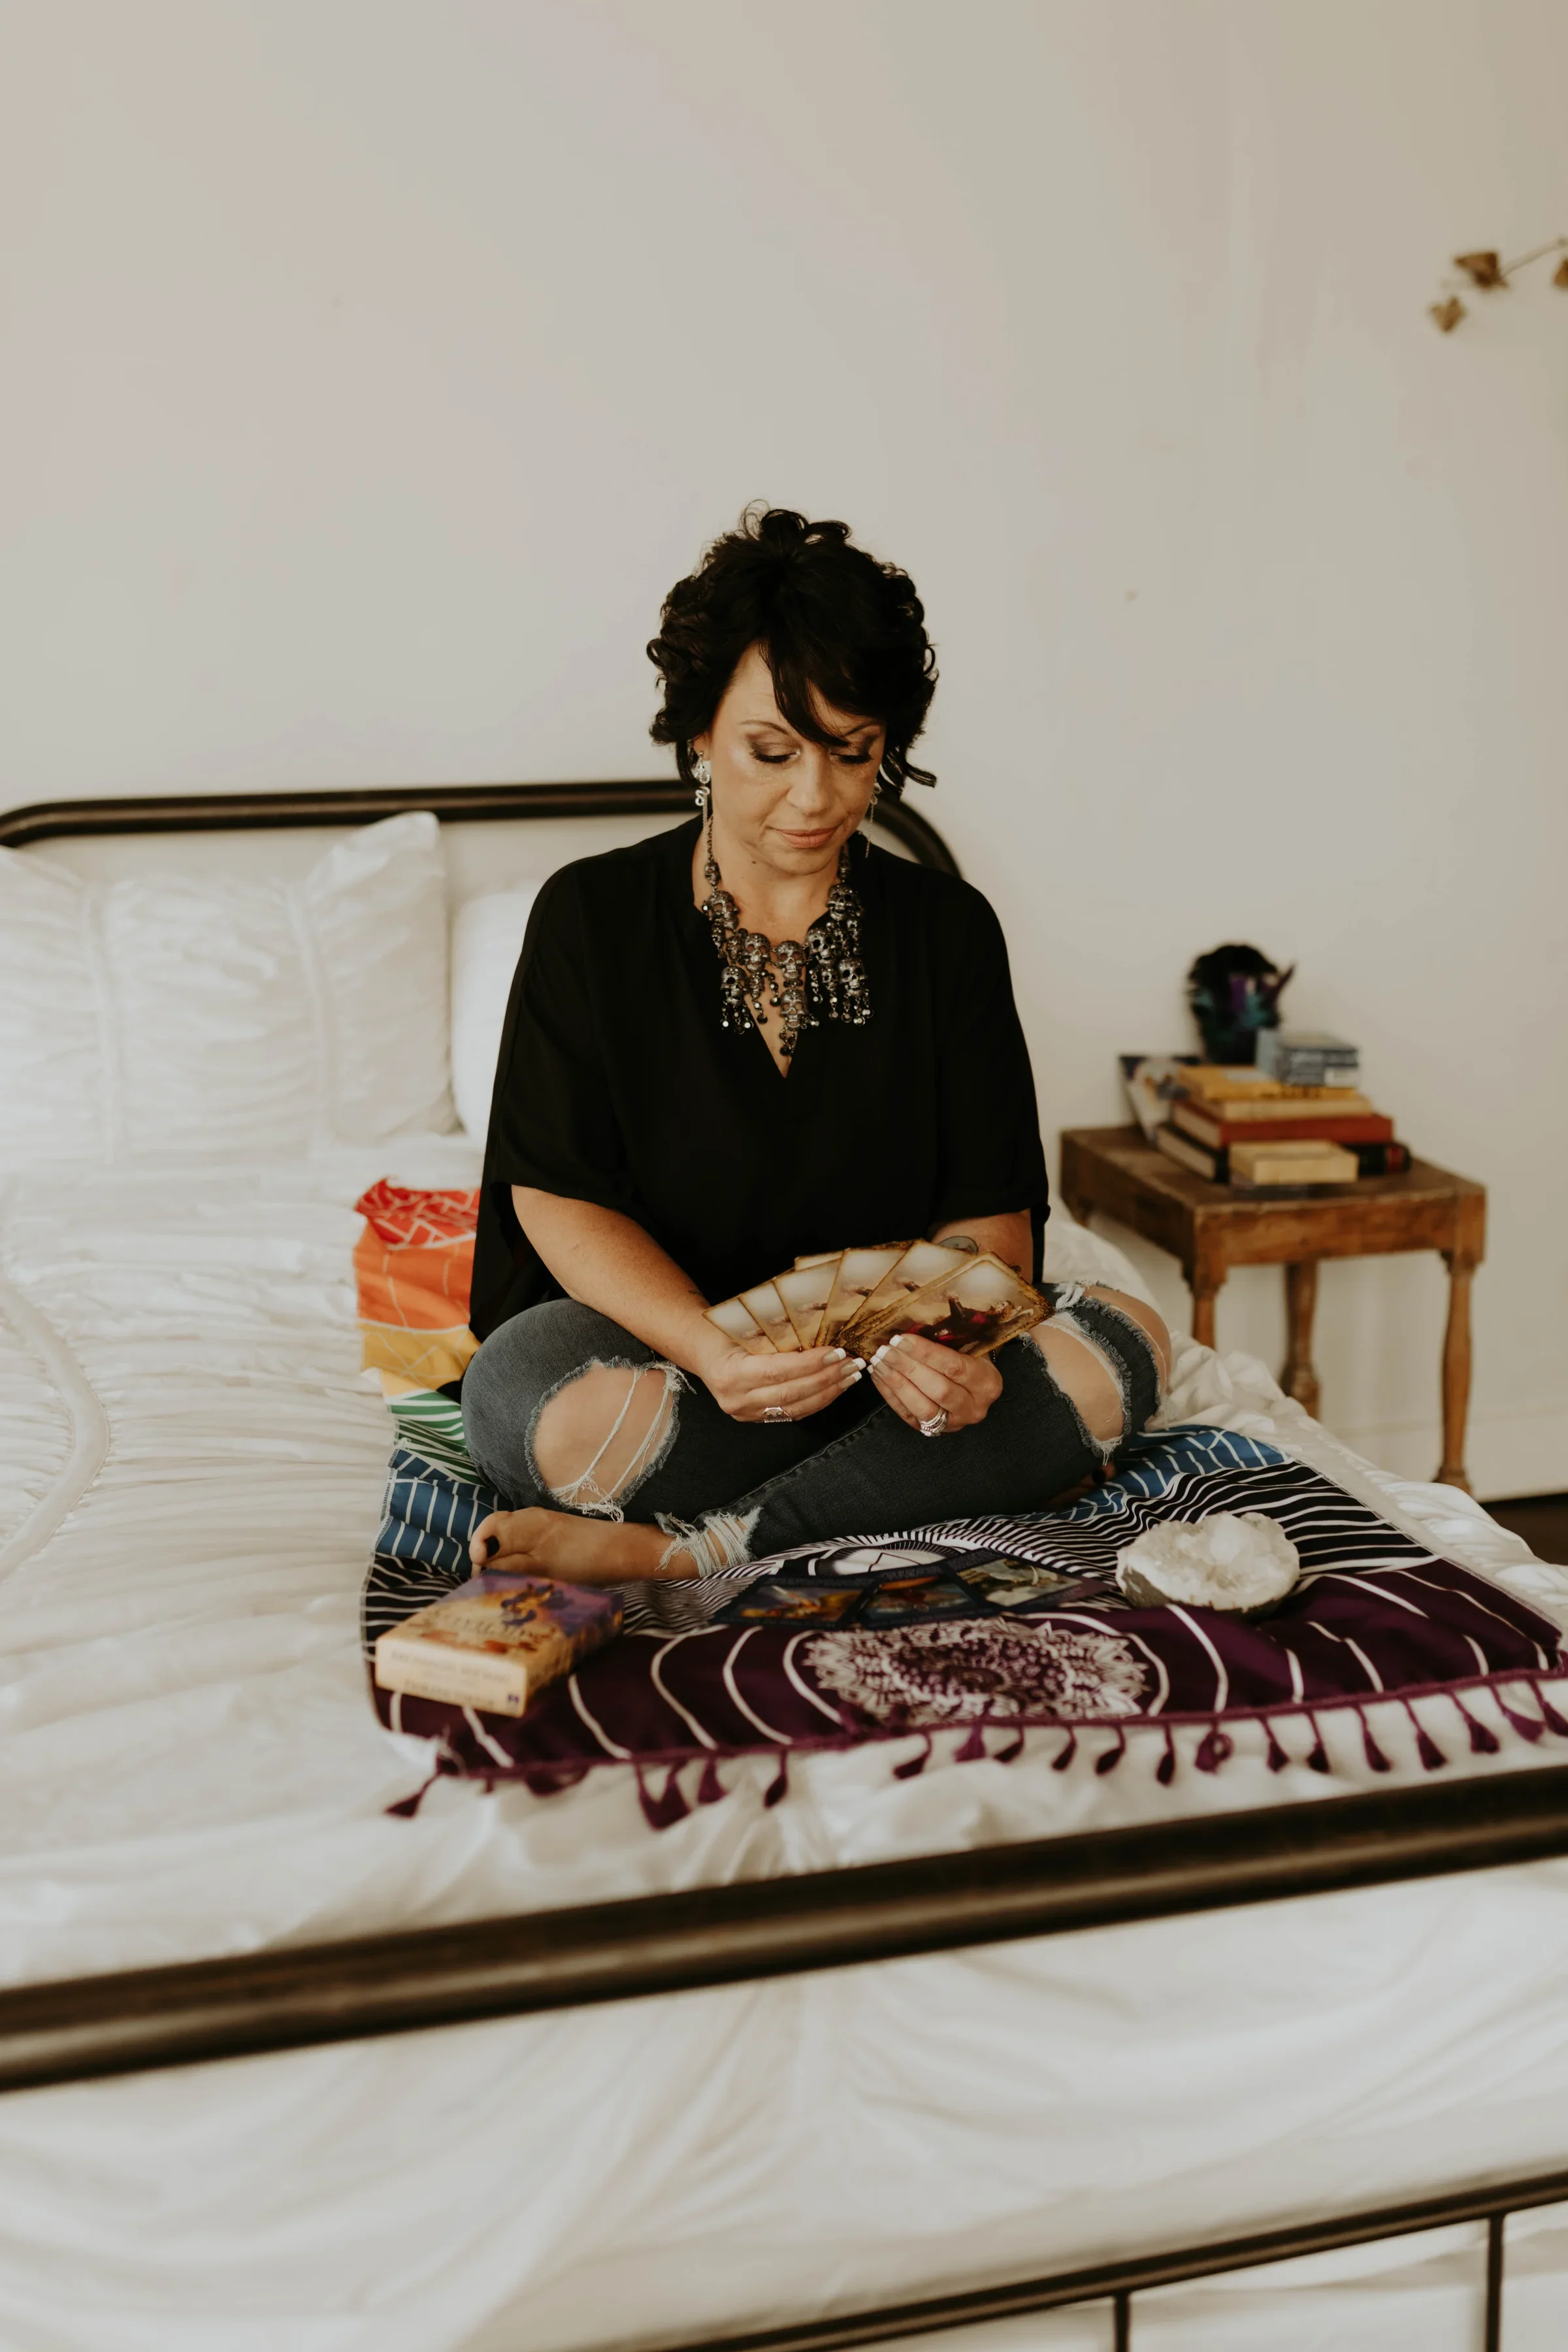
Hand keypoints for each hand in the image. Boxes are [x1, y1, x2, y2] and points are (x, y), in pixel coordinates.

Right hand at [700, 1343, 863, 1423]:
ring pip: (795, 1408)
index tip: (835, 1352)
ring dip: (828, 1392)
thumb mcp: (744, 1329)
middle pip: (791, 1393)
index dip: (810, 1363)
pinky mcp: (755, 1419)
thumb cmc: (724, 1334)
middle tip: (852, 1364)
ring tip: (850, 1376)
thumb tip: (819, 1332)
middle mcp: (737, 1399)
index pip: (778, 1371)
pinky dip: (816, 1401)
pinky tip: (834, 1388)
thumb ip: (775, 1337)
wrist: (703, 1353)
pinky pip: (792, 1413)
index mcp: (731, 1373)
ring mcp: (746, 1413)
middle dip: (826, 1378)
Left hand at [866, 1332, 1002, 1434]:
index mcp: (987, 1382)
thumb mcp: (970, 1348)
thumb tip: (912, 1323)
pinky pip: (908, 1415)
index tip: (901, 1339)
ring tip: (879, 1363)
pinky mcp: (933, 1431)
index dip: (926, 1353)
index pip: (955, 1366)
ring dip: (897, 1384)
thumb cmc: (969, 1359)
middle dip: (908, 1368)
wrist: (973, 1387)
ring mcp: (954, 1422)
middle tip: (885, 1351)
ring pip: (922, 1407)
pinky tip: (878, 1376)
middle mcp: (974, 1407)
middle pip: (938, 1389)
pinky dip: (890, 1395)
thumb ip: (950, 1340)